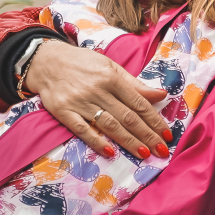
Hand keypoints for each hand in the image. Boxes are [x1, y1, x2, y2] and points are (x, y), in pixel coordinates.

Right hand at [25, 40, 170, 159]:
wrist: (47, 61)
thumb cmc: (83, 64)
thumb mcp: (111, 67)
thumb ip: (135, 84)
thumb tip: (162, 94)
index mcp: (112, 78)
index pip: (139, 103)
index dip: (154, 120)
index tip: (167, 134)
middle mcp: (98, 90)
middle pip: (127, 117)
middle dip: (147, 135)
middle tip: (162, 151)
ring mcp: (80, 102)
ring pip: (109, 125)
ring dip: (128, 141)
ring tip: (144, 153)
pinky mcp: (63, 112)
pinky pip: (82, 129)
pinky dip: (96, 141)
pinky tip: (110, 152)